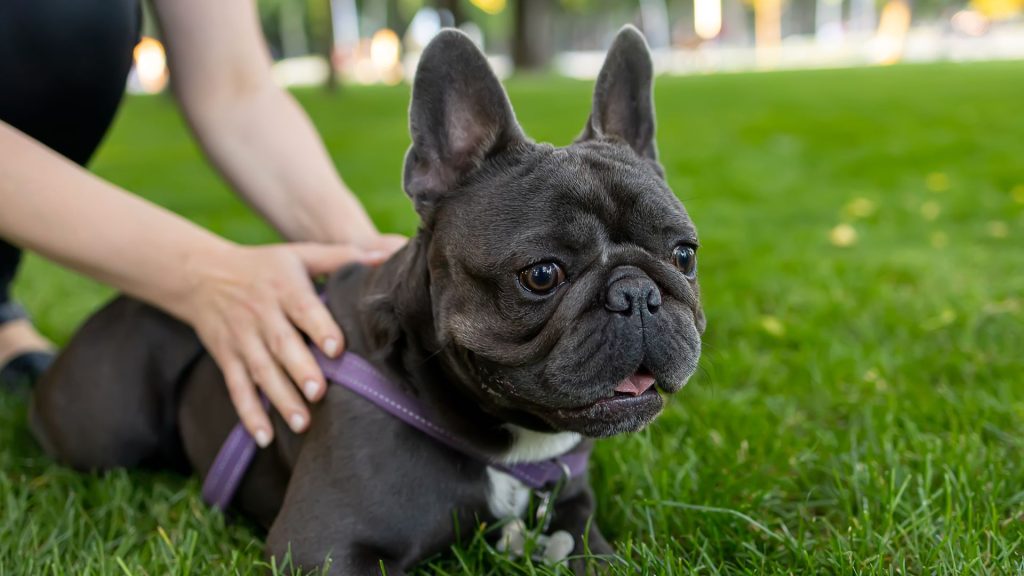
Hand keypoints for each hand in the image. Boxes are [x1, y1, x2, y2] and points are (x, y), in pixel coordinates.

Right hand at [178, 240, 401, 446]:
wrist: (201, 274)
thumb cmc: (264, 266)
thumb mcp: (299, 254)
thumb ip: (342, 257)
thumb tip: (389, 255)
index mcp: (283, 288)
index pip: (302, 308)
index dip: (318, 327)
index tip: (336, 349)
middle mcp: (261, 314)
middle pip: (281, 345)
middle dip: (300, 370)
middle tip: (320, 393)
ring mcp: (242, 339)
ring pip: (261, 372)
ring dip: (280, 399)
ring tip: (302, 423)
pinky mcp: (227, 358)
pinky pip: (237, 388)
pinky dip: (249, 413)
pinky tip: (264, 438)